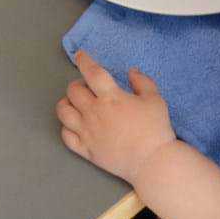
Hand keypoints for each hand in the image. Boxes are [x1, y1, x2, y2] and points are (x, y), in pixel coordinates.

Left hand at [57, 50, 178, 184]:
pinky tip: (74, 125)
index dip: (84, 61)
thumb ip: (142, 82)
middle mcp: (94, 112)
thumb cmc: (155, 129)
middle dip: (78, 84)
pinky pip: (66, 136)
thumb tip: (132, 71)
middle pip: (73, 91)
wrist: (152, 162)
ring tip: (76, 104)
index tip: (80, 55)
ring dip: (66, 103)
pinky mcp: (86, 150)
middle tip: (87, 87)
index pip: (91, 72)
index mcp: (110, 97)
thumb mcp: (155, 99)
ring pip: (63, 112)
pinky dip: (66, 127)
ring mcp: (87, 132)